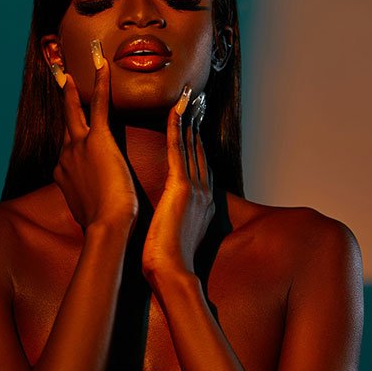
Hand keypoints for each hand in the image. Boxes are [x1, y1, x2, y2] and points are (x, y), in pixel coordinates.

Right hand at [52, 43, 137, 231]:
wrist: (107, 226)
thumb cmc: (103, 225)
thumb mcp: (86, 213)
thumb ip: (85, 203)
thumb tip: (90, 207)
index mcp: (63, 173)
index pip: (67, 150)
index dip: (73, 142)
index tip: (76, 136)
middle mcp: (65, 155)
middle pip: (64, 122)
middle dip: (64, 100)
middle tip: (60, 76)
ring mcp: (79, 145)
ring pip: (74, 109)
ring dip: (73, 87)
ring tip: (70, 67)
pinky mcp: (98, 139)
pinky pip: (98, 104)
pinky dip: (100, 82)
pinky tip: (101, 63)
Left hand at [142, 88, 213, 280]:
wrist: (172, 274)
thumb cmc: (169, 262)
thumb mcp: (177, 235)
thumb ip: (176, 221)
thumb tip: (167, 218)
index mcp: (201, 203)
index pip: (199, 164)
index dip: (197, 142)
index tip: (194, 123)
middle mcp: (203, 192)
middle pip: (200, 149)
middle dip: (197, 124)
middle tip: (197, 100)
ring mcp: (195, 188)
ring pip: (191, 145)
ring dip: (190, 119)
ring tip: (190, 96)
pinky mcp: (182, 188)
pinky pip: (179, 151)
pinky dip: (178, 129)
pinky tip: (176, 111)